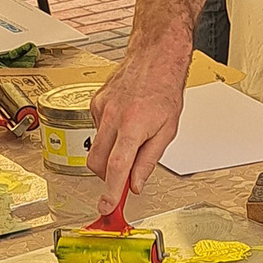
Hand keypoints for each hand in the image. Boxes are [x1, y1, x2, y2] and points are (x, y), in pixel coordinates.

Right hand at [86, 54, 188, 213]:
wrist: (155, 56)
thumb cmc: (165, 88)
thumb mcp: (168, 130)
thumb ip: (148, 160)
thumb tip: (135, 184)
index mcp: (133, 126)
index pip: (116, 167)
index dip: (109, 191)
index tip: (105, 206)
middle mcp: (112, 117)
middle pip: (96, 162)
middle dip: (106, 175)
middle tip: (123, 176)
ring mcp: (100, 108)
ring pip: (94, 146)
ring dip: (108, 153)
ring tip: (132, 136)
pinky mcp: (94, 102)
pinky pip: (96, 129)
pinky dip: (108, 133)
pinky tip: (124, 120)